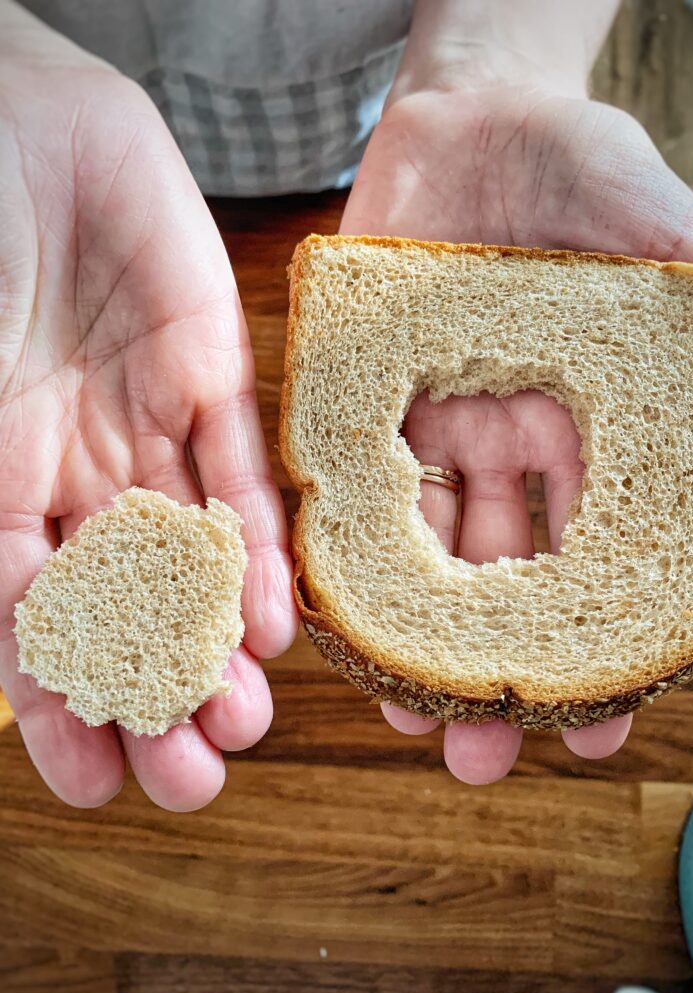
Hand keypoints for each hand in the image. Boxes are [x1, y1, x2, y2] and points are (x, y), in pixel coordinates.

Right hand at [0, 27, 296, 808]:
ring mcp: (147, 428)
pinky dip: (258, 551)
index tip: (92, 782)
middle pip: (128, 605)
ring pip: (193, 559)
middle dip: (158, 692)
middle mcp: (76, 470)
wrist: (13, 119)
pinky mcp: (212, 376)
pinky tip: (275, 624)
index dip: (64, 702)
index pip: (37, 619)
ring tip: (245, 722)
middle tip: (194, 774)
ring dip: (218, 643)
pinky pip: (243, 477)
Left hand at [340, 83, 692, 783]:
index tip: (600, 729)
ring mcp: (424, 422)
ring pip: (416, 551)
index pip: (595, 560)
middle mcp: (500, 443)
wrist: (482, 105)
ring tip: (407, 716)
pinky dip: (341, 551)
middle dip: (495, 670)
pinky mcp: (355, 392)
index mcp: (579, 431)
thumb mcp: (672, 258)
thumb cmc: (591, 173)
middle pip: (501, 579)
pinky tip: (337, 619)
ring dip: (414, 638)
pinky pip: (344, 482)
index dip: (598, 648)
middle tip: (486, 760)